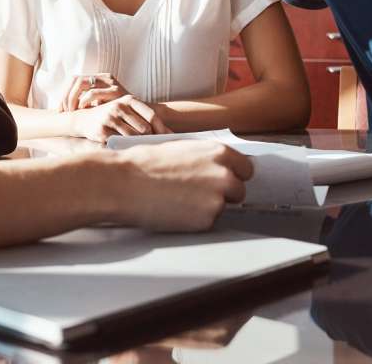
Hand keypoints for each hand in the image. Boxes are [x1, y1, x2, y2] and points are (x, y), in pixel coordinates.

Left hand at [59, 72, 130, 111]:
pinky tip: (83, 109)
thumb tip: (63, 109)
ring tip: (72, 111)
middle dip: (66, 96)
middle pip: (75, 79)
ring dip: (72, 98)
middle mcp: (103, 77)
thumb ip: (85, 103)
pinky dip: (84, 101)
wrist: (141, 116)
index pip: (74, 79)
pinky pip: (94, 92)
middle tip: (63, 111)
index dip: (64, 93)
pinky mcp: (116, 91)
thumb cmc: (116, 114)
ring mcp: (110, 83)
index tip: (60, 109)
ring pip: (81, 83)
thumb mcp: (98, 106)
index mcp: (98, 79)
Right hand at [70, 96, 170, 142]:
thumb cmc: (113, 117)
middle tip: (157, 148)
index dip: (162, 129)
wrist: (84, 119)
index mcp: (129, 99)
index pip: (151, 115)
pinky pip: (120, 143)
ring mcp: (110, 117)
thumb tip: (170, 134)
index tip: (170, 140)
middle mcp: (119, 106)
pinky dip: (126, 148)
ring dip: (140, 145)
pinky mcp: (102, 130)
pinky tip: (128, 150)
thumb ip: (145, 119)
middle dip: (151, 139)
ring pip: (133, 137)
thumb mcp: (128, 111)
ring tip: (143, 150)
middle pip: (144, 128)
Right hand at [112, 141, 253, 230]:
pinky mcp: (206, 220)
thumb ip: (205, 158)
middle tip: (197, 193)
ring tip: (181, 200)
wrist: (125, 183)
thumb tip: (216, 167)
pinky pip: (208, 222)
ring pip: (223, 207)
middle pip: (239, 190)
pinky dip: (195, 220)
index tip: (223, 179)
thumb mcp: (182, 149)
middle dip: (223, 193)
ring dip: (208, 207)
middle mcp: (224, 175)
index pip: (246, 168)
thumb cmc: (145, 164)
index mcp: (219, 152)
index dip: (233, 175)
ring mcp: (217, 199)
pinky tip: (176, 210)